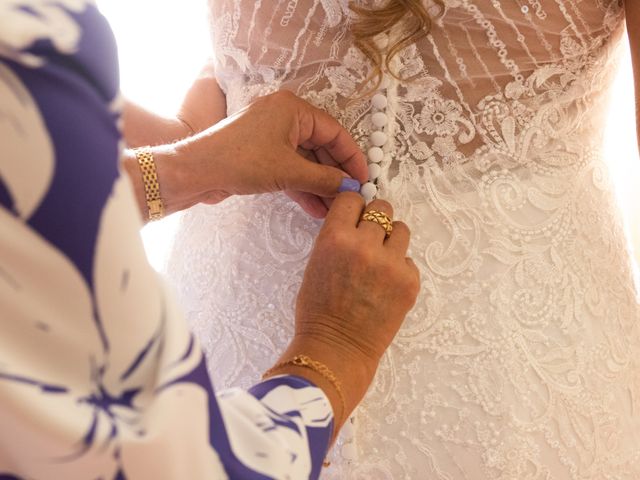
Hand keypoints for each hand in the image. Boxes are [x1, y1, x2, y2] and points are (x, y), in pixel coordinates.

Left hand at [130, 90, 368, 218]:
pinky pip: (290, 169)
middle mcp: (284, 117)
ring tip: (335, 210)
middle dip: (335, 175)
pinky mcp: (261, 155)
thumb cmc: (240, 161)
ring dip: (320, 186)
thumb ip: (325, 179)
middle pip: (321, 147)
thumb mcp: (289, 171)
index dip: (352, 157)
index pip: (335, 132)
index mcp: (293, 109)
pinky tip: (316, 209)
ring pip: (305, 162)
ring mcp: (271, 137)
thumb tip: (352, 188)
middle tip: (351, 198)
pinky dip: (302, 187)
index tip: (364, 180)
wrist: (195, 172)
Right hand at [268, 193, 419, 429]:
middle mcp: (365, 245)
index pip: (353, 198)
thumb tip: (358, 220)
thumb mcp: (316, 263)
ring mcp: (391, 263)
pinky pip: (409, 260)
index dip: (354, 207)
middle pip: (382, 208)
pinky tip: (385, 287)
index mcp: (335, 238)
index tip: (355, 217)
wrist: (336, 348)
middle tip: (370, 238)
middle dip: (376, 220)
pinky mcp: (410, 281)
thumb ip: (337, 237)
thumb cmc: (318, 310)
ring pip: (401, 230)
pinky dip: (399, 269)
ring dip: (391, 241)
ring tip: (380, 262)